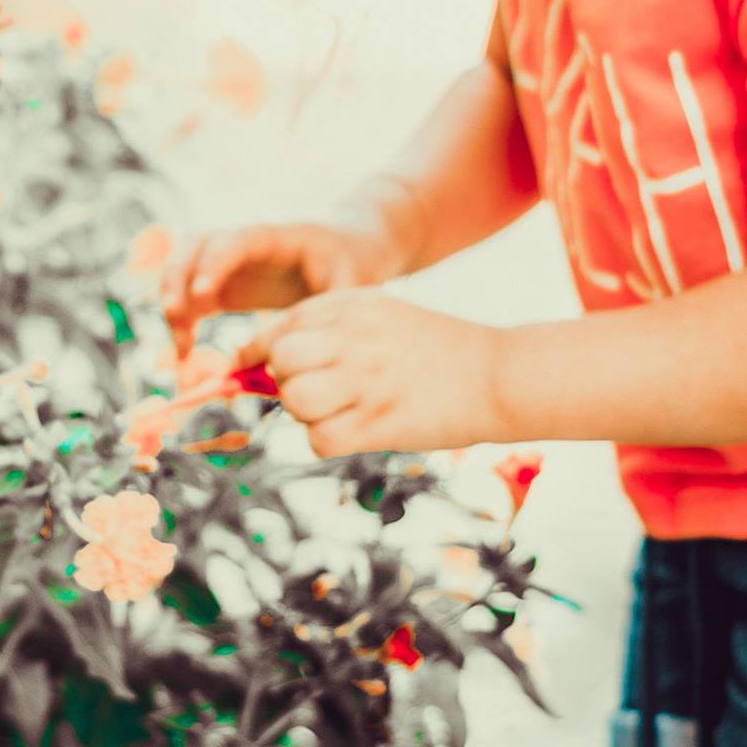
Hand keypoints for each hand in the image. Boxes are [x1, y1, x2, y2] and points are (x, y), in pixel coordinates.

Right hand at [161, 216, 406, 353]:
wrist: (348, 253)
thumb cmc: (351, 265)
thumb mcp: (351, 284)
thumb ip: (333, 310)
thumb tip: (316, 346)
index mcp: (276, 237)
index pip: (236, 239)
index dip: (215, 263)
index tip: (205, 294)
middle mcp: (243, 244)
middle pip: (196, 244)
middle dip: (178, 275)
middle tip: (174, 314)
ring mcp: (228, 262)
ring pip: (182, 267)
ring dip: (172, 300)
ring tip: (180, 347)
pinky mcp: (222, 285)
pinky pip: (188, 296)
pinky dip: (180, 321)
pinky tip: (185, 354)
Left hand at [237, 290, 504, 457]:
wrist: (499, 374)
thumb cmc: (436, 348)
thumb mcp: (383, 316)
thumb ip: (331, 328)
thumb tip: (266, 357)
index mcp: (354, 305)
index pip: (282, 324)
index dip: (257, 348)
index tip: (247, 364)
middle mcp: (356, 338)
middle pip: (282, 360)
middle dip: (285, 380)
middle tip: (314, 390)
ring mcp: (368, 380)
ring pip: (296, 399)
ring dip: (305, 412)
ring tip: (335, 410)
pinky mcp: (380, 423)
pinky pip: (319, 439)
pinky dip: (325, 441)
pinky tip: (351, 431)